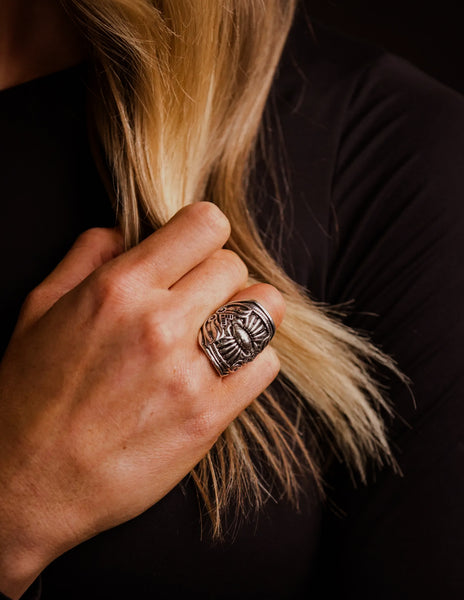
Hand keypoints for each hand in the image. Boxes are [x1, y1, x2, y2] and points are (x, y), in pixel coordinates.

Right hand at [0, 202, 284, 598]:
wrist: (30, 482)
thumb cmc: (30, 397)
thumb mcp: (40, 308)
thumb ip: (86, 255)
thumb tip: (126, 231)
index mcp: (120, 289)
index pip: (205, 225)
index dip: (204, 233)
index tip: (195, 251)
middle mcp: (159, 324)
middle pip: (235, 266)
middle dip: (219, 277)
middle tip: (199, 299)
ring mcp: (189, 373)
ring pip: (263, 310)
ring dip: (246, 314)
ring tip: (220, 329)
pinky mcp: (208, 416)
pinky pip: (265, 365)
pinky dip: (252, 361)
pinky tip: (225, 369)